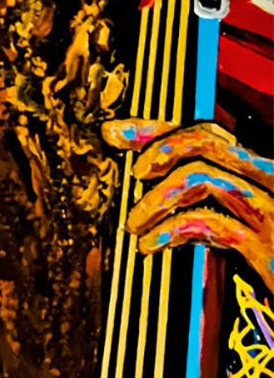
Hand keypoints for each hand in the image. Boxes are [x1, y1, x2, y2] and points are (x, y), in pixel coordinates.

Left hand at [102, 119, 273, 295]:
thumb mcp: (248, 230)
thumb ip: (216, 206)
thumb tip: (163, 190)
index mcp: (263, 174)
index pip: (210, 134)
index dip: (160, 129)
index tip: (118, 132)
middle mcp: (272, 179)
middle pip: (207, 140)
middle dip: (158, 146)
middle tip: (134, 172)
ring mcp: (273, 211)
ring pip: (203, 175)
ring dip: (157, 198)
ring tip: (136, 224)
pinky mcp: (268, 248)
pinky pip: (212, 222)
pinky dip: (171, 230)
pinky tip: (151, 247)